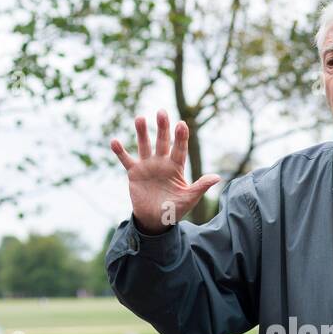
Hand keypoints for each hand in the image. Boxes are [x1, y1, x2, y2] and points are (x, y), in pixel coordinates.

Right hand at [110, 110, 220, 232]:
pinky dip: (120, 151)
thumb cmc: (175, 209)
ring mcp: (147, 166)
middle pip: (162, 141)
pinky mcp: (134, 173)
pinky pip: (126, 160)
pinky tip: (114, 141)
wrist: (155, 221)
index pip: (180, 149)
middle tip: (161, 112)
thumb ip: (201, 186)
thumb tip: (218, 177)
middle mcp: (162, 162)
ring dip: (142, 133)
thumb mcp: (189, 199)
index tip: (181, 124)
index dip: (180, 137)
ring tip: (140, 118)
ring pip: (144, 145)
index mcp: (176, 167)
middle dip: (162, 127)